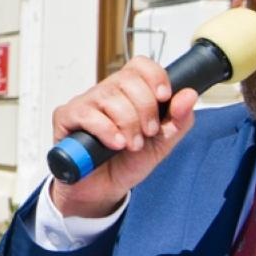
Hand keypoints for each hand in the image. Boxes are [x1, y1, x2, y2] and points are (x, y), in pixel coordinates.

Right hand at [48, 56, 198, 217]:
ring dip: (128, 123)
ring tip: (132, 145)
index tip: (164, 97)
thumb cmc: (127, 163)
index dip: (155, 77)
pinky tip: (115, 144)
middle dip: (145, 109)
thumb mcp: (162, 144)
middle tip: (148, 133)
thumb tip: (189, 95)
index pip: (140, 65)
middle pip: (127, 80)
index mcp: (129, 93)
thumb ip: (178, 121)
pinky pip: (87, 114)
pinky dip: (106, 130)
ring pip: (109, 97)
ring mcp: (85, 103)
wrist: (103, 190)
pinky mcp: (66, 118)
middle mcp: (106, 93)